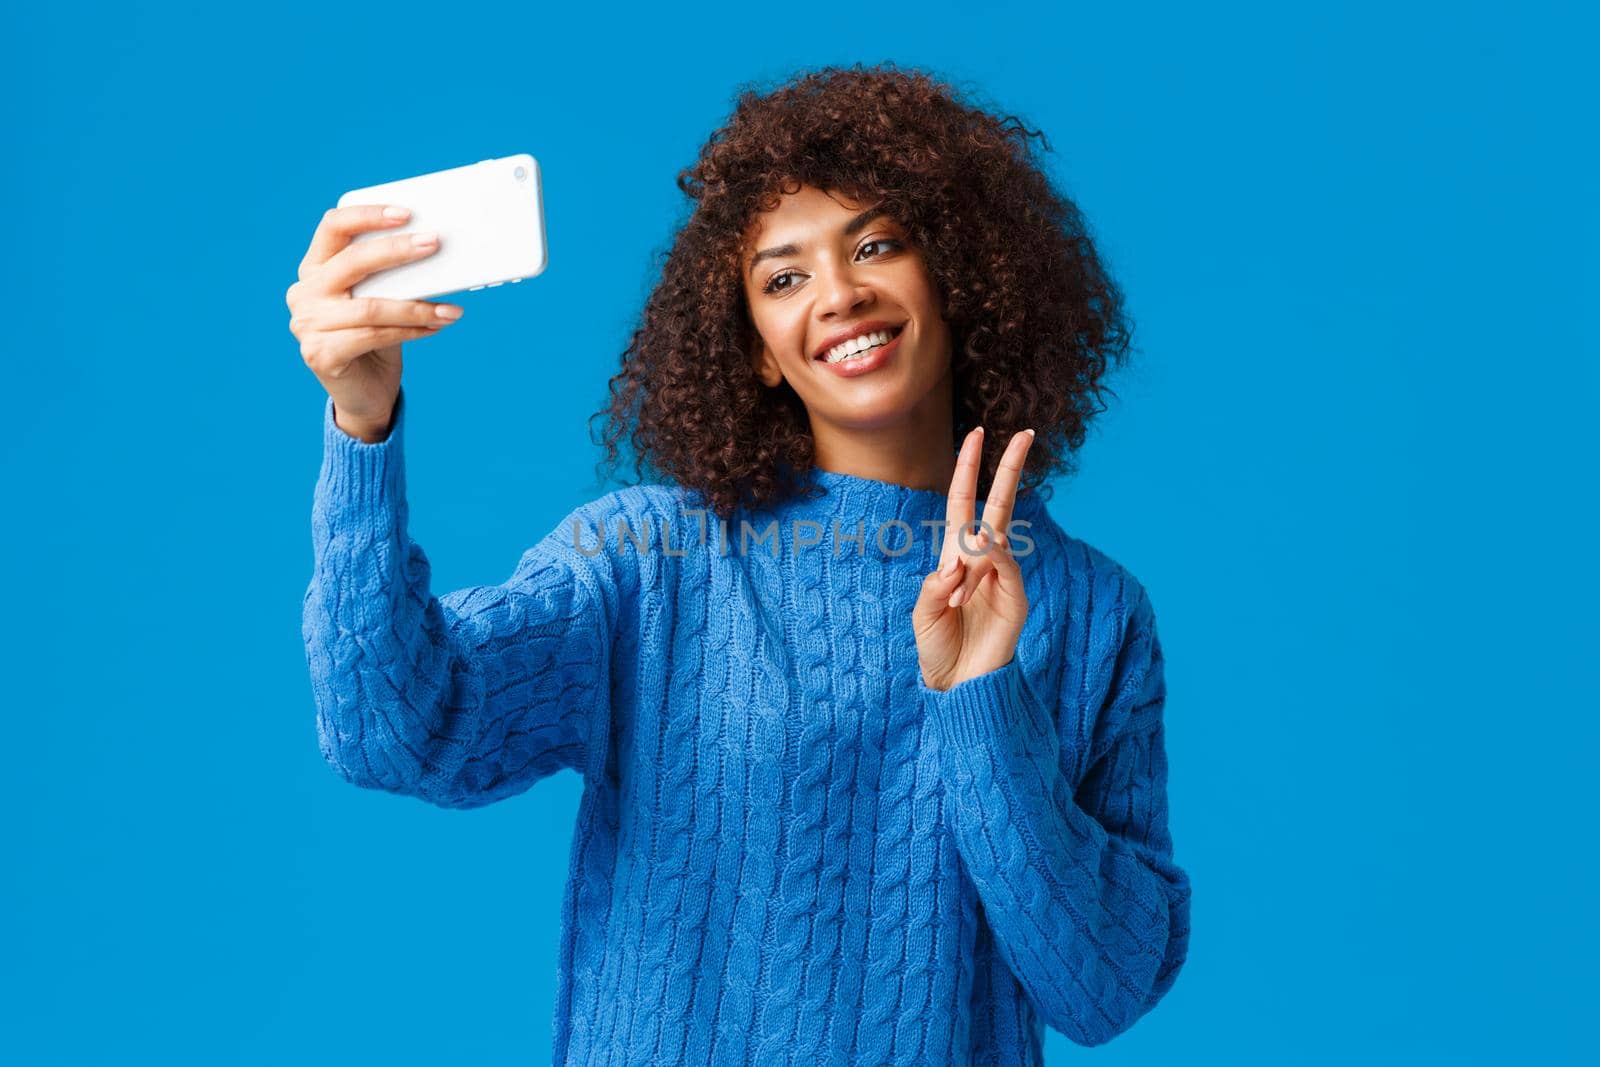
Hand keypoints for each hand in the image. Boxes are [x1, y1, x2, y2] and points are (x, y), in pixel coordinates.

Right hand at [284, 204, 463, 439]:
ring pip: (369, 306)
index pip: (333, 227)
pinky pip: (373, 336)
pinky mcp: (319, 354)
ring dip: (416, 306)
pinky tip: (435, 327)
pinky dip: (410, 330)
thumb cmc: (377, 340)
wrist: (365, 395)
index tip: (406, 213)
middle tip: (434, 244)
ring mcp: (306, 325)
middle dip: (397, 251)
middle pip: (352, 262)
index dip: (368, 215)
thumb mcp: (381, 300)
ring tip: (451, 309)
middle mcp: (304, 293)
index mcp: (315, 269)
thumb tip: (434, 251)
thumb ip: (392, 278)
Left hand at [913, 425, 1036, 690]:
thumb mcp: (922, 614)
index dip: (969, 470)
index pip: (964, 503)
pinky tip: (979, 565)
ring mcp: (1003, 577)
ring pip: (997, 538)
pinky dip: (993, 559)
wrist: (957, 685)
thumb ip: (933, 586)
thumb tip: (958, 561)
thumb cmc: (937, 648)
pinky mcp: (1016, 597)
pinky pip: (1007, 565)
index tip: (976, 435)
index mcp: (956, 557)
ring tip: (957, 594)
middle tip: (1026, 432)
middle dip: (1011, 468)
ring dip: (974, 555)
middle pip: (1000, 504)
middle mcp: (983, 560)